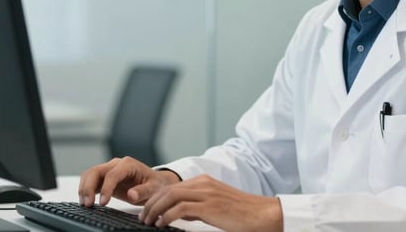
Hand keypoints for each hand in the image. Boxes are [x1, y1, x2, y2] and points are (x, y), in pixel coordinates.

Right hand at [78, 156, 180, 206]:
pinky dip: (85, 189)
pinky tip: (85, 201)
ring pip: (90, 174)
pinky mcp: (105, 178)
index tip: (103, 202)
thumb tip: (131, 194)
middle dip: (88, 187)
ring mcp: (109, 170)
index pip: (113, 174)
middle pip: (96, 171)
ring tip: (85, 204)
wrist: (155, 182)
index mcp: (128, 164)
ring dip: (84, 188)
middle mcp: (117, 164)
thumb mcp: (154, 188)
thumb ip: (143, 191)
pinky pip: (90, 180)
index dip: (106, 188)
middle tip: (88, 204)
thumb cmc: (155, 184)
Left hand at [141, 174, 281, 231]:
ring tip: (149, 222)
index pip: (171, 187)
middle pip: (167, 190)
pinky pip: (181, 209)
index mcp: (204, 182)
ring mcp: (206, 194)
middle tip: (143, 217)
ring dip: (155, 210)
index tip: (147, 210)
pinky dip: (167, 216)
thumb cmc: (241, 213)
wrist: (261, 215)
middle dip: (151, 204)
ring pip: (171, 197)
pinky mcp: (210, 206)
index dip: (155, 198)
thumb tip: (177, 213)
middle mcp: (203, 184)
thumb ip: (196, 206)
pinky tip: (162, 224)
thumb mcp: (215, 206)